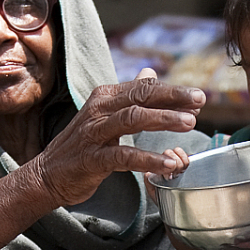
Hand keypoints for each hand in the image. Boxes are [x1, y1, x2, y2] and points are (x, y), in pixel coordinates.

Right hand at [29, 67, 205, 208]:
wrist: (47, 175)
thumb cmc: (82, 147)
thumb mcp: (105, 117)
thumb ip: (130, 98)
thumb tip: (150, 73)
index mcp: (105, 98)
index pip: (144, 88)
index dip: (173, 91)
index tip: (198, 96)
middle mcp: (99, 109)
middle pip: (141, 96)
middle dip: (173, 98)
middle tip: (201, 101)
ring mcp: (94, 133)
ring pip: (133, 119)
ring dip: (164, 120)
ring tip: (190, 124)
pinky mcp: (92, 158)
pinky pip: (124, 156)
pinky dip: (148, 158)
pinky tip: (169, 164)